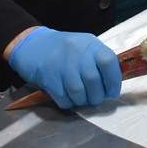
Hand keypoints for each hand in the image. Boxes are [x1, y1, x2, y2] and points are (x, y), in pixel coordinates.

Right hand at [6, 26, 121, 108]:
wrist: (32, 45)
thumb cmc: (64, 49)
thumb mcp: (84, 46)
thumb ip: (98, 61)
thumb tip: (112, 85)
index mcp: (90, 44)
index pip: (109, 61)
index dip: (114, 81)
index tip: (113, 92)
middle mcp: (76, 53)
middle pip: (93, 80)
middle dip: (97, 96)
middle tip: (95, 98)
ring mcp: (61, 65)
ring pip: (79, 92)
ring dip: (83, 101)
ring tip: (82, 99)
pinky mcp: (49, 78)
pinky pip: (64, 99)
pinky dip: (69, 103)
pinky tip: (69, 98)